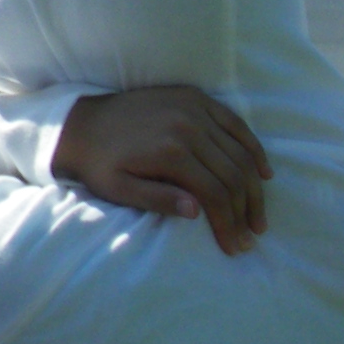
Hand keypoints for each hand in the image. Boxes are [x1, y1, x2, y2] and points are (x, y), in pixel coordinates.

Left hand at [50, 86, 270, 254]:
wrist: (80, 123)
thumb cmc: (99, 163)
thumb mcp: (119, 189)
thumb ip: (157, 200)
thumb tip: (197, 211)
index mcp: (169, 152)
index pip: (215, 194)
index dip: (229, 224)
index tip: (235, 247)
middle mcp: (186, 126)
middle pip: (233, 174)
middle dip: (246, 211)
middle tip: (251, 237)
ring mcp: (192, 107)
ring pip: (239, 152)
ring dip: (255, 186)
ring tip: (257, 215)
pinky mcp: (193, 96)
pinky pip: (234, 122)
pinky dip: (252, 146)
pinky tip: (263, 171)